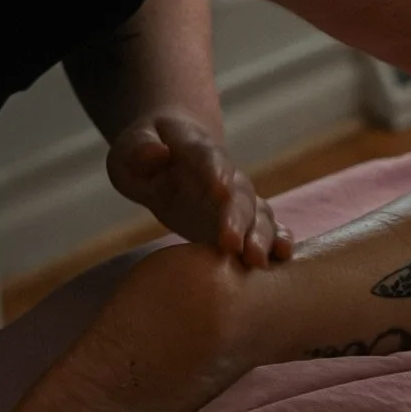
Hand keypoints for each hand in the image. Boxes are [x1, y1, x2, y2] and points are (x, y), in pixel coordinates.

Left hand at [107, 109, 292, 265]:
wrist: (171, 152)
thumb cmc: (144, 154)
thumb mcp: (128, 149)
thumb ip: (139, 150)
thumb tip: (157, 153)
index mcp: (195, 150)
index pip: (208, 158)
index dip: (215, 172)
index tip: (219, 191)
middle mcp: (224, 174)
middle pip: (239, 194)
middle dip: (238, 219)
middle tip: (232, 245)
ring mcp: (236, 197)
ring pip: (258, 214)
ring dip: (261, 236)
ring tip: (257, 262)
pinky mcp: (242, 219)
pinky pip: (268, 227)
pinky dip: (279, 240)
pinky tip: (282, 258)